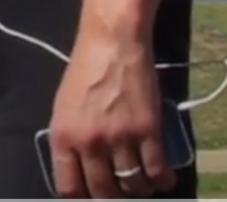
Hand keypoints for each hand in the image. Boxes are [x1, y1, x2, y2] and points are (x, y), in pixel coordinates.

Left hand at [49, 25, 175, 197]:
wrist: (112, 40)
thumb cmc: (85, 68)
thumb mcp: (64, 106)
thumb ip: (69, 140)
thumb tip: (79, 171)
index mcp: (63, 136)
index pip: (69, 189)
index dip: (83, 198)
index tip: (94, 196)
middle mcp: (89, 142)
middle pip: (104, 193)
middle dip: (114, 198)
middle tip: (121, 191)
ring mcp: (120, 138)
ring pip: (133, 186)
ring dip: (140, 190)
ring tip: (144, 183)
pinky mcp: (148, 129)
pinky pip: (157, 171)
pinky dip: (162, 180)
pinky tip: (163, 177)